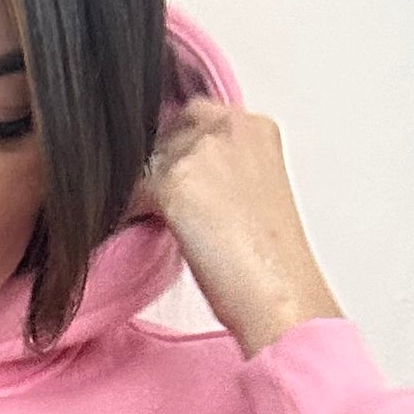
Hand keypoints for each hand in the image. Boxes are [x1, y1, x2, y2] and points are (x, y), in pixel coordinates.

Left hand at [126, 99, 343, 355]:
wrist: (280, 297)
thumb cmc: (274, 266)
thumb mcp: (256, 196)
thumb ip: (224, 171)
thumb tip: (188, 179)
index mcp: (258, 129)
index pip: (199, 116)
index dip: (182, 149)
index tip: (178, 178)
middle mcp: (231, 127)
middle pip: (170, 129)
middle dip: (163, 164)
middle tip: (164, 204)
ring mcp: (203, 151)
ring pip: (149, 157)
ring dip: (147, 188)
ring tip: (156, 221)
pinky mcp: (176, 181)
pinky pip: (133, 188)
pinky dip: (133, 211)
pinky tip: (147, 232)